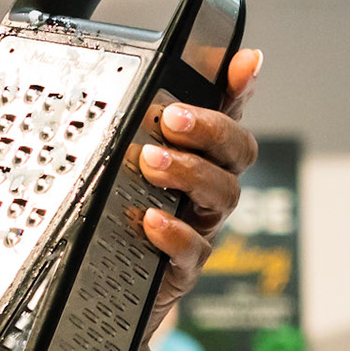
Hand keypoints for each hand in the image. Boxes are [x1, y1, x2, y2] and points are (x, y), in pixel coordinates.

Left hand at [134, 48, 262, 320]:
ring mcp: (199, 226)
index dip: (242, 87)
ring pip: (223, 194)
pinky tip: (152, 220)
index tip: (246, 61)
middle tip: (172, 118)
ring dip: (191, 172)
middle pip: (237, 152)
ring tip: (153, 163)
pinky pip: (194, 250)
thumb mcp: (120, 167)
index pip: (227, 113)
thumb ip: (134, 128)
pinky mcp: (182, 268)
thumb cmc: (117, 217)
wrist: (103, 289)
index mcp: (197, 156)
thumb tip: (124, 84)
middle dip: (211, 130)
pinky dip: (175, 233)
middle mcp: (207, 188)